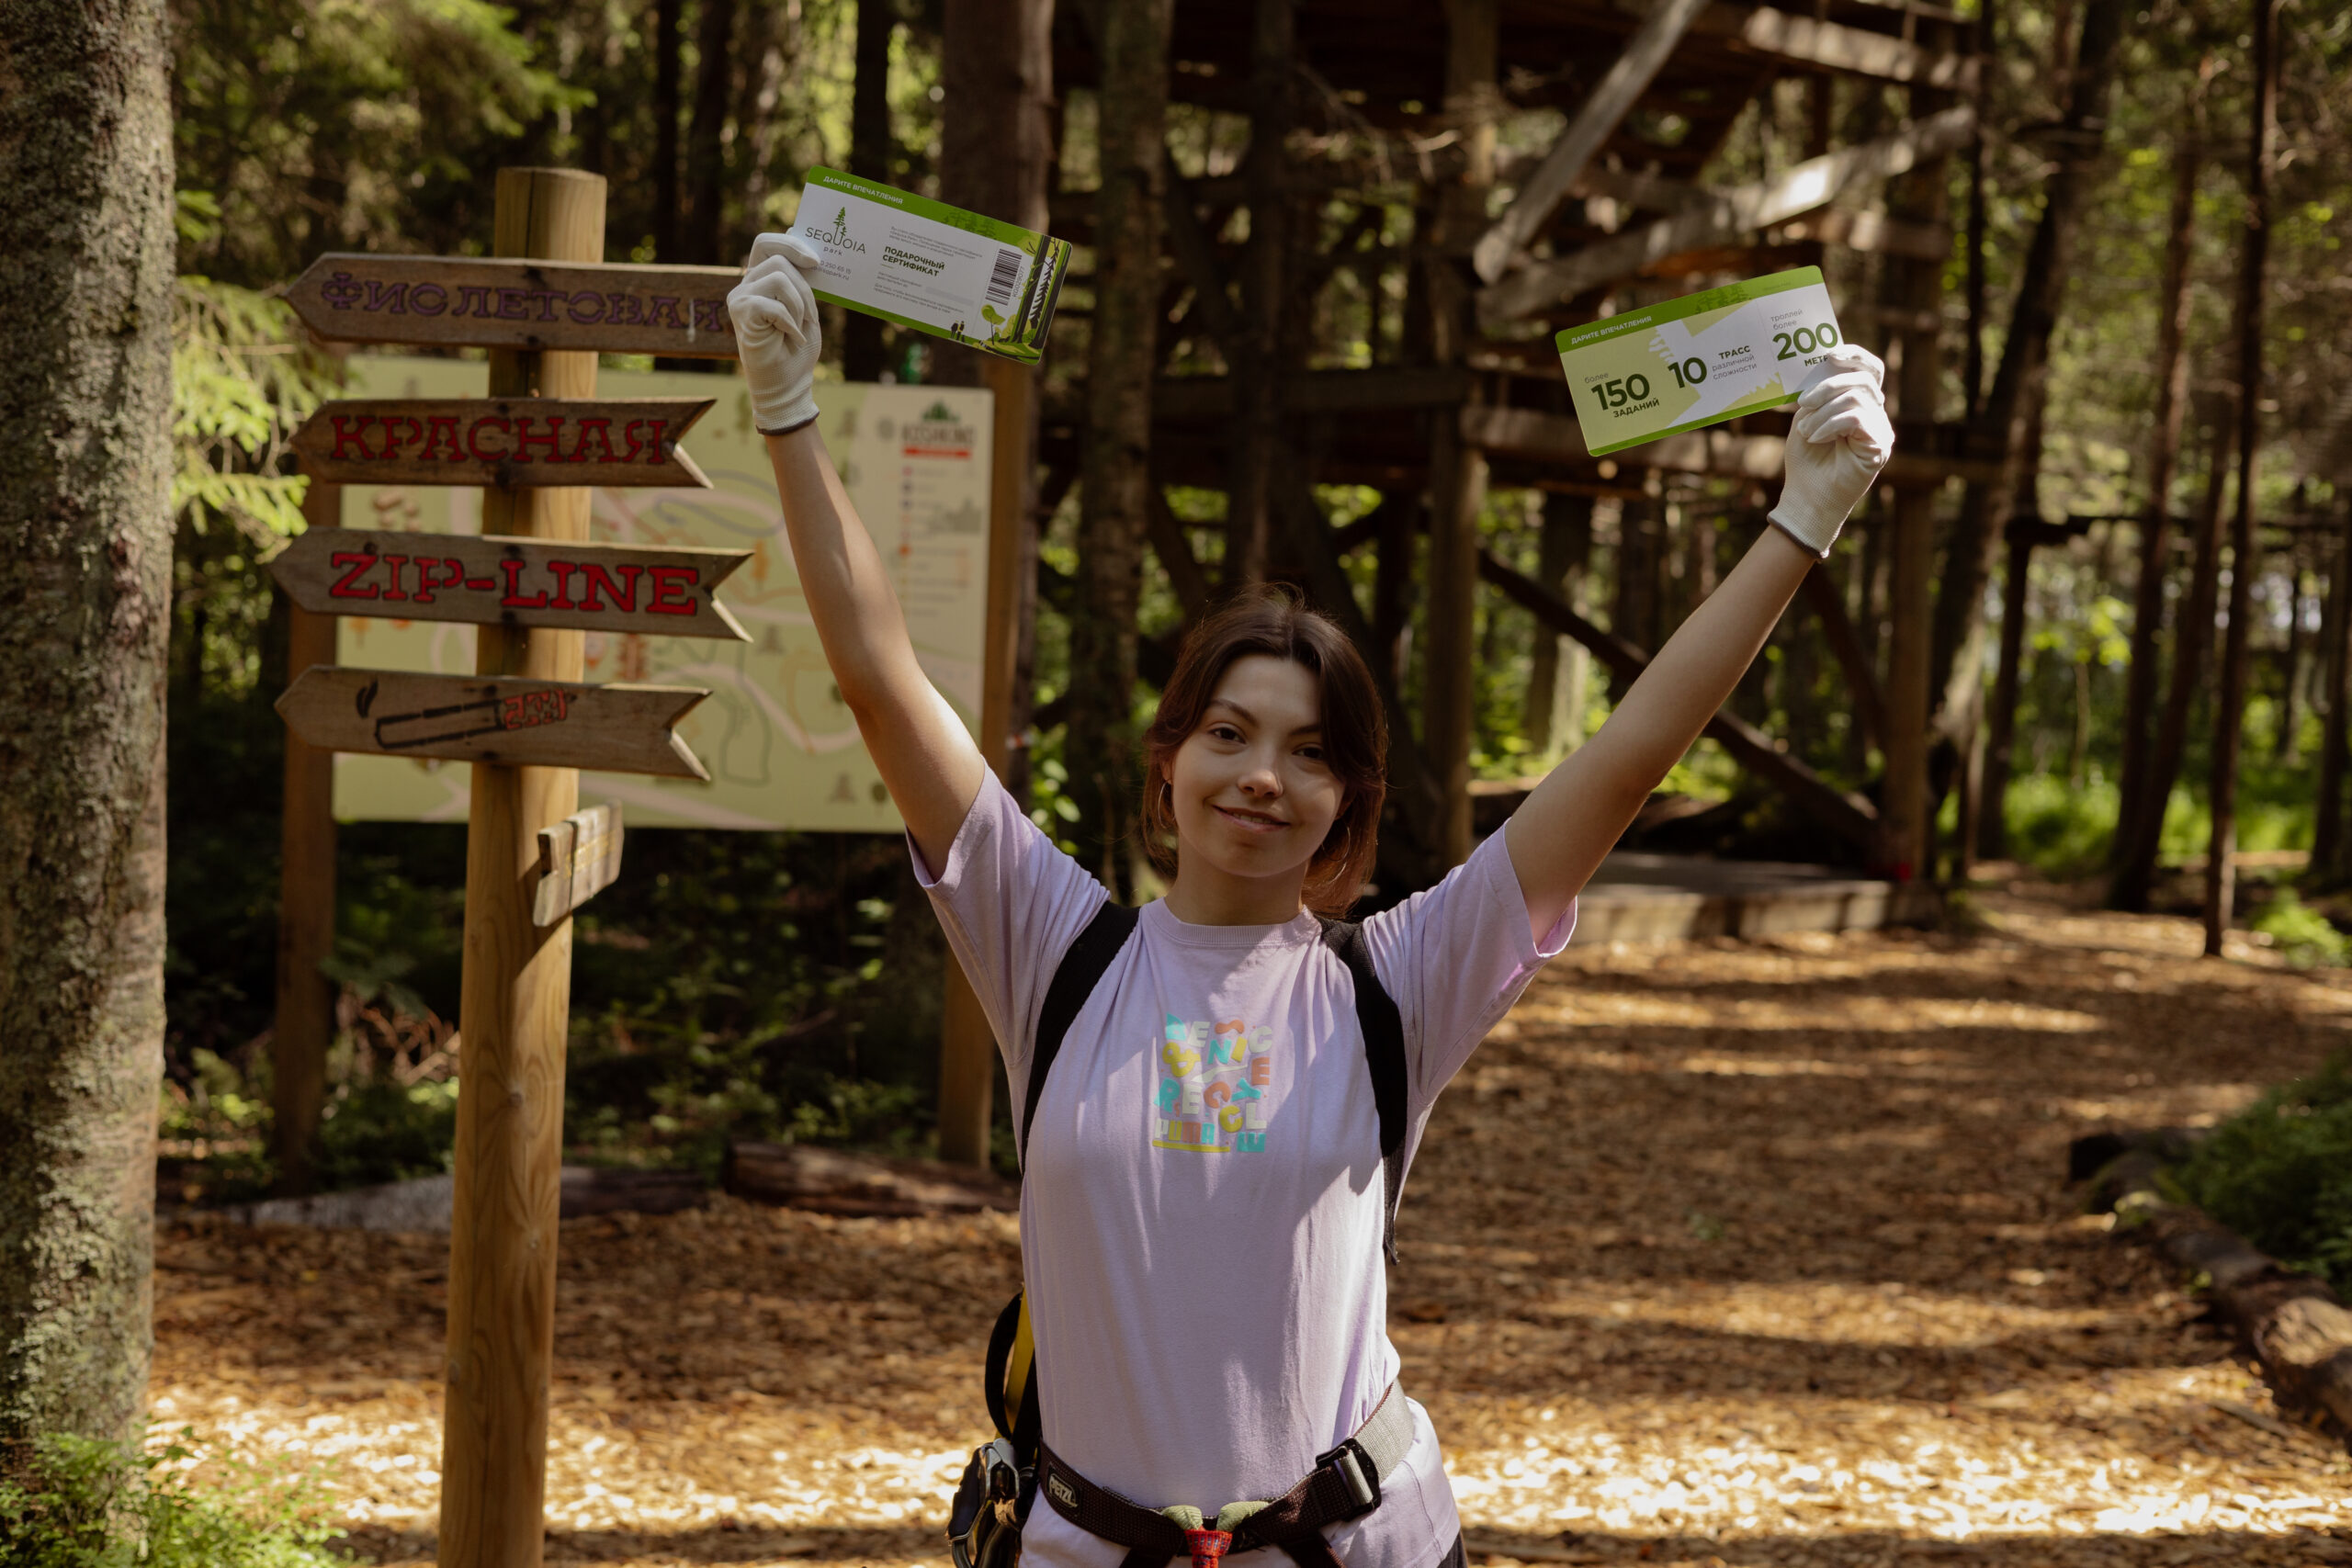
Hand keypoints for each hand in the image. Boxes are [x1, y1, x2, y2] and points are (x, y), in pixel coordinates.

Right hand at [729, 233, 823, 433]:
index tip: (816, 260)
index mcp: (758, 280)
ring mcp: (739, 298)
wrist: (788, 384)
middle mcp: (745, 285)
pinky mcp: (741, 312)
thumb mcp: (805, 307)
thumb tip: (802, 242)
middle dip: (803, 284)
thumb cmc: (796, 348)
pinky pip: (774, 304)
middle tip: (812, 313)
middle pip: (777, 258)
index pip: (766, 243)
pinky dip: (791, 322)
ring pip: (779, 277)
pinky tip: (792, 338)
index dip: (789, 242)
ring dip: (800, 305)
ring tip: (798, 329)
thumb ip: (801, 279)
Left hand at [1768, 345, 1894, 557]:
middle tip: (1804, 402)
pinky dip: (1831, 424)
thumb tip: (1821, 367)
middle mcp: (1876, 414)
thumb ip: (1817, 394)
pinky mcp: (1880, 446)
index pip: (1869, 369)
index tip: (1830, 353)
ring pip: (1856, 398)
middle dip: (1829, 385)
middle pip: (1862, 380)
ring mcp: (1881, 430)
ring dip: (1823, 412)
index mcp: (1860, 404)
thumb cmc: (1806, 461)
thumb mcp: (1806, 418)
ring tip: (1806, 432)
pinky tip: (1816, 438)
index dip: (1855, 355)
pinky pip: (1857, 418)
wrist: (1806, 498)